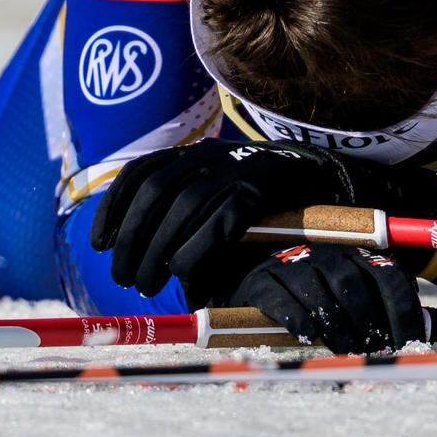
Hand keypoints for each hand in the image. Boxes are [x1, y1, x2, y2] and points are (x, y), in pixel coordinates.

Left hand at [89, 141, 436, 303]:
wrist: (337, 180)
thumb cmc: (275, 203)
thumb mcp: (226, 196)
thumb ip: (191, 213)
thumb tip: (142, 251)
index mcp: (198, 153)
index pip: (141, 172)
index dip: (114, 207)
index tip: (99, 243)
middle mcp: (213, 154)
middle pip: (156, 194)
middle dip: (133, 240)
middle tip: (127, 279)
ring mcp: (240, 167)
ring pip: (182, 206)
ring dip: (158, 249)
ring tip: (149, 283)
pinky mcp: (264, 187)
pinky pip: (221, 217)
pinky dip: (197, 247)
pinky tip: (185, 271)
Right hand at [237, 245, 436, 353]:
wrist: (262, 279)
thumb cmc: (332, 299)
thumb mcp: (375, 304)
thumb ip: (421, 321)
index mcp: (363, 257)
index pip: (392, 279)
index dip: (404, 313)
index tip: (408, 344)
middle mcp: (330, 255)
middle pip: (356, 285)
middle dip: (370, 323)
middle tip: (374, 354)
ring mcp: (293, 265)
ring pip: (322, 291)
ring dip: (337, 326)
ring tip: (346, 351)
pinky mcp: (261, 282)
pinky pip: (281, 297)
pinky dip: (297, 318)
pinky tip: (306, 335)